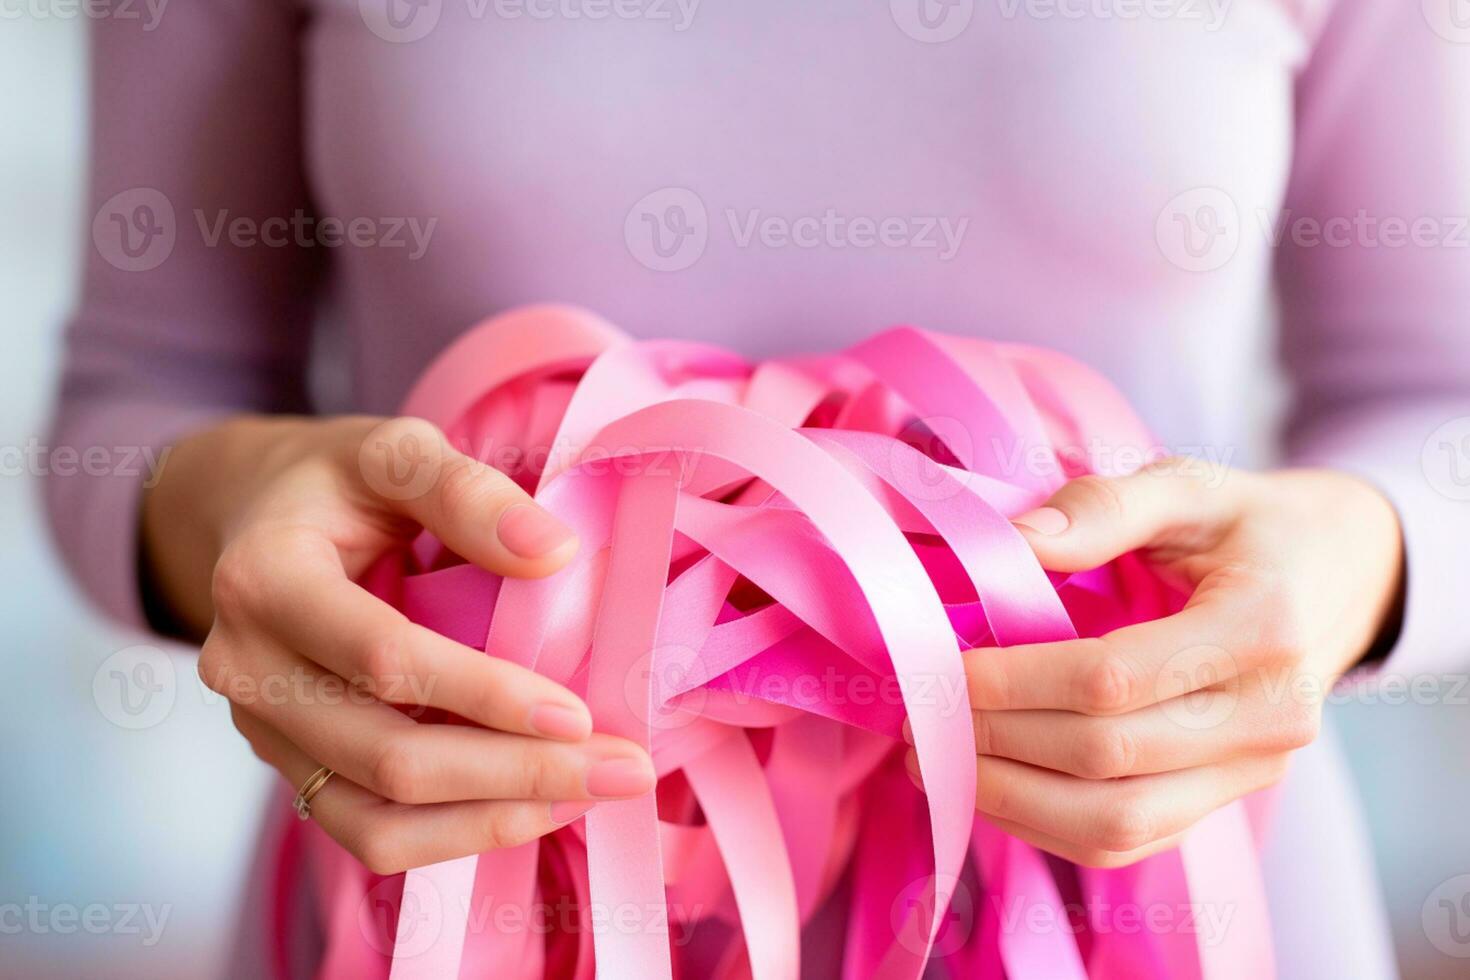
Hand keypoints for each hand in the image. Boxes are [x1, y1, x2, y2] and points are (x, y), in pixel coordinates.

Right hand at [143, 415, 656, 873]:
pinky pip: (369, 834)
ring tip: (590, 796)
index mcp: (267, 581)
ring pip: (376, 821)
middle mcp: (249, 672)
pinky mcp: (293, 766)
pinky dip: (455, 836)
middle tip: (625, 769)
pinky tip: (534, 809)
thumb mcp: (391, 450)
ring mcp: (264, 732)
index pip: (385, 658)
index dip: (486, 694)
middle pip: (387, 758)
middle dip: (516, 774)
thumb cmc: (335, 482)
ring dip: (493, 821)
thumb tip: (555, 553)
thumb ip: (464, 489)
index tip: (581, 713)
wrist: (250, 517)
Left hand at [906, 459, 1402, 867]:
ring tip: (935, 764)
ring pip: (1118, 820)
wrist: (1337, 575)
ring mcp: (1254, 770)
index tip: (943, 667)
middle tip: (921, 717)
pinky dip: (1048, 825)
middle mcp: (1271, 716)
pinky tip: (990, 787)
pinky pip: (1132, 839)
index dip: (1016, 681)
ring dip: (1011, 800)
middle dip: (997, 740)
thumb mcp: (1188, 485)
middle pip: (1108, 757)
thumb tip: (1013, 542)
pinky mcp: (1227, 798)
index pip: (1115, 679)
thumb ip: (1104, 507)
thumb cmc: (1247, 525)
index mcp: (1263, 628)